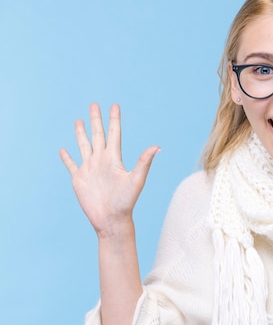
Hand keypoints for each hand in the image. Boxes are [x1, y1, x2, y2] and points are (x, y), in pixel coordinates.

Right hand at [59, 103, 159, 236]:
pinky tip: (63, 150)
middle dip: (96, 120)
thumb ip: (144, 162)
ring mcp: (90, 169)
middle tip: (94, 104)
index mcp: (114, 159)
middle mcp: (101, 161)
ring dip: (81, 134)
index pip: (114, 134)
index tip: (114, 105)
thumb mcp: (136, 180)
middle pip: (97, 135)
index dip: (114, 120)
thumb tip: (157, 147)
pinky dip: (67, 157)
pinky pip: (71, 165)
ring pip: (84, 146)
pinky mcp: (79, 179)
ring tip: (79, 120)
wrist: (112, 219)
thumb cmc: (126, 201)